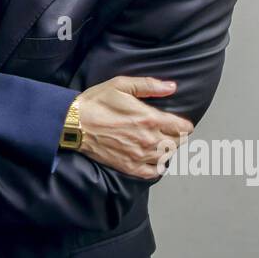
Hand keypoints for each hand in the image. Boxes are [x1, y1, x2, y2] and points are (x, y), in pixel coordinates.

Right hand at [73, 77, 192, 179]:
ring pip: (166, 157)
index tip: (181, 123)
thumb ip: (149, 85)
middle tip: (170, 132)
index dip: (185, 125)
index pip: (181, 127)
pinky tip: (153, 159)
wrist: (73, 124)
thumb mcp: (121, 85)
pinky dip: (157, 167)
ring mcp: (139, 155)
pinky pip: (152, 172)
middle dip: (177, 137)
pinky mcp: (128, 166)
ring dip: (167, 150)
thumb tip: (172, 87)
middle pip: (177, 143)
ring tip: (161, 144)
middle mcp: (148, 139)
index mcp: (149, 119)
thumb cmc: (96, 102)